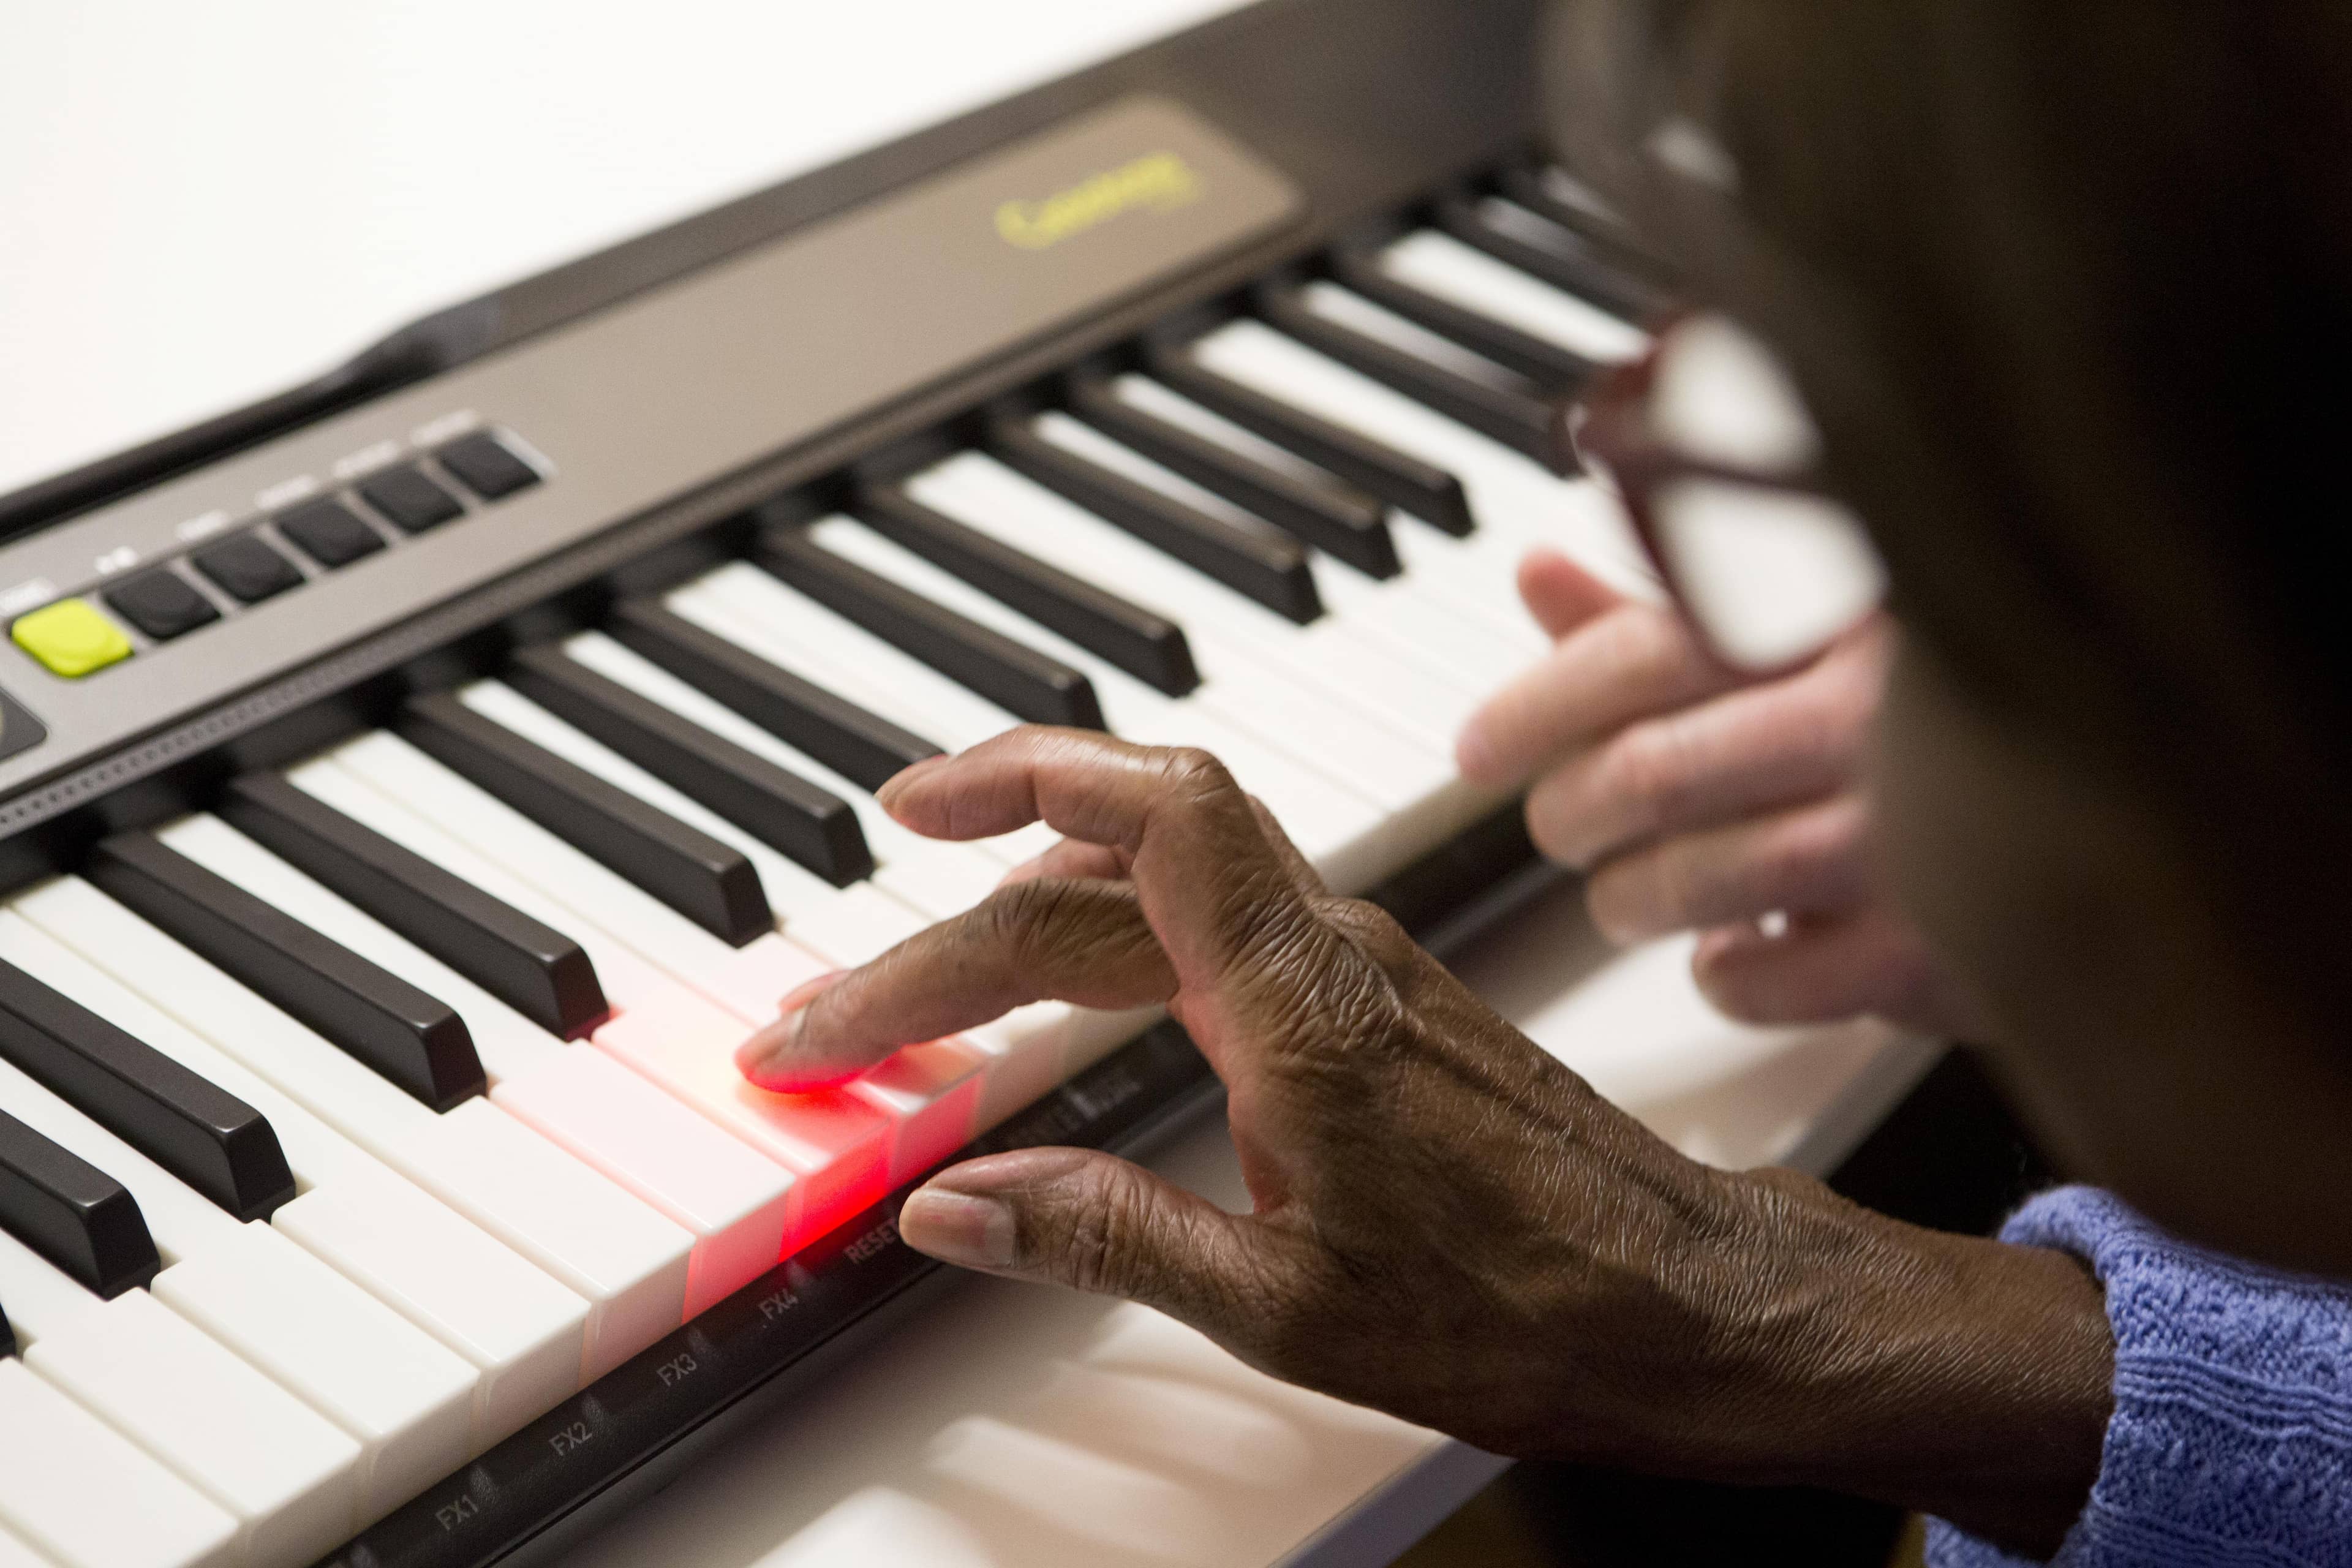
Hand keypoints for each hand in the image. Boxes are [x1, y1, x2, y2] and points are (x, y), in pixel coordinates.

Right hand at [737, 728, 2108, 1552]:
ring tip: (925, 977)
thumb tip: (949, 1210)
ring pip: (1164, 877)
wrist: (1678, 1302)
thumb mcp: (1281, 1303)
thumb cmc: (1519, 1303)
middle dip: (956, 918)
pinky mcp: (1370, 998)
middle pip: (1111, 860)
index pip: (1139, 814)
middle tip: (843, 1010)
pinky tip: (1069, 981)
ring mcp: (1353, 965)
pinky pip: (1213, 917)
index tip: (903, 813)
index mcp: (1298, 1002)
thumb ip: (1101, 1236)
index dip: (1011, 782)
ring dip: (1031, 905)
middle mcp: (1326, 950)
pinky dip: (1111, 930)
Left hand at [1458, 550, 1987, 1037]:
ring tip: (1629, 894)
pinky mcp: (1935, 950)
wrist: (2119, 808)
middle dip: (1570, 814)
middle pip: (1649, 773)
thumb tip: (1540, 578)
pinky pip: (1765, 980)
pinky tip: (1730, 950)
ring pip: (1692, 881)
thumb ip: (1669, 613)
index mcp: (1841, 618)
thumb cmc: (1931, 722)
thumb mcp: (1806, 636)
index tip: (1481, 749)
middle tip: (1563, 827)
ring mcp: (1912, 837)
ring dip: (1628, 898)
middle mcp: (1879, 716)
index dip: (1536, 707)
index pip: (1643, 651)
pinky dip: (1720, 975)